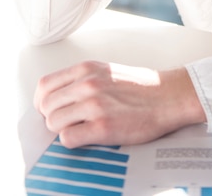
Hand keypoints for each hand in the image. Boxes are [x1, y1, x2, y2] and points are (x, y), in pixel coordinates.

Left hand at [34, 61, 205, 147]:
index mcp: (86, 69)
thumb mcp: (107, 71)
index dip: (42, 101)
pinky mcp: (103, 127)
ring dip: (62, 130)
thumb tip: (59, 98)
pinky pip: (68, 139)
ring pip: (54, 123)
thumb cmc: (142, 86)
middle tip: (65, 123)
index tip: (48, 109)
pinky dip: (73, 141)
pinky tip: (87, 137)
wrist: (168, 96)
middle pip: (46, 106)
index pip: (44, 85)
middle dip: (51, 118)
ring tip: (79, 129)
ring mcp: (94, 105)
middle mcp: (87, 84)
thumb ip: (82, 80)